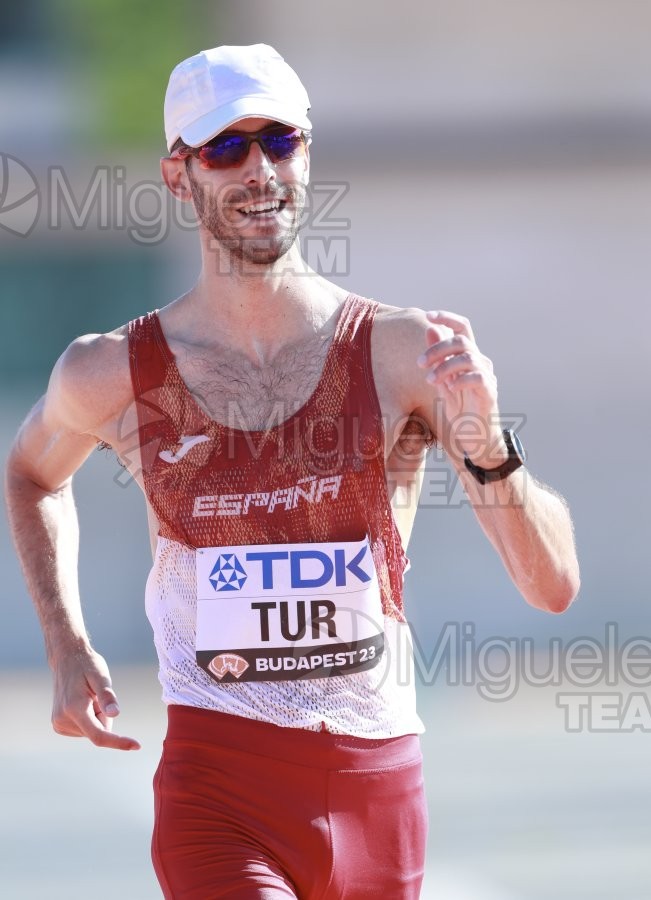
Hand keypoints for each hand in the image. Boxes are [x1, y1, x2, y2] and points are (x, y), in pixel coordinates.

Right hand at [50, 645, 140, 750]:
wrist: (66, 658)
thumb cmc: (86, 664)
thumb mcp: (100, 676)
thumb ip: (107, 696)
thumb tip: (114, 715)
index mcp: (73, 708)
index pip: (99, 735)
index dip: (119, 742)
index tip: (137, 746)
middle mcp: (63, 720)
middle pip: (98, 731)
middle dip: (104, 717)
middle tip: (95, 695)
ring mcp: (59, 724)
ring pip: (92, 731)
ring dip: (95, 716)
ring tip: (87, 695)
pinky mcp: (59, 725)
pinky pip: (85, 728)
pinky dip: (89, 717)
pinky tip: (82, 700)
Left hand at [417, 310, 504, 466]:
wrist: (476, 438)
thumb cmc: (460, 409)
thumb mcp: (443, 381)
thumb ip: (437, 358)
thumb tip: (430, 328)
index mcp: (469, 356)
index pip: (463, 327)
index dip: (447, 318)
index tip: (428, 316)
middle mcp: (481, 362)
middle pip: (462, 340)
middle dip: (437, 348)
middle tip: (419, 363)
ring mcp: (488, 377)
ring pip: (468, 357)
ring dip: (444, 366)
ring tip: (430, 380)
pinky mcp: (490, 393)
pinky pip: (477, 378)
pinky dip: (460, 380)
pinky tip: (448, 388)